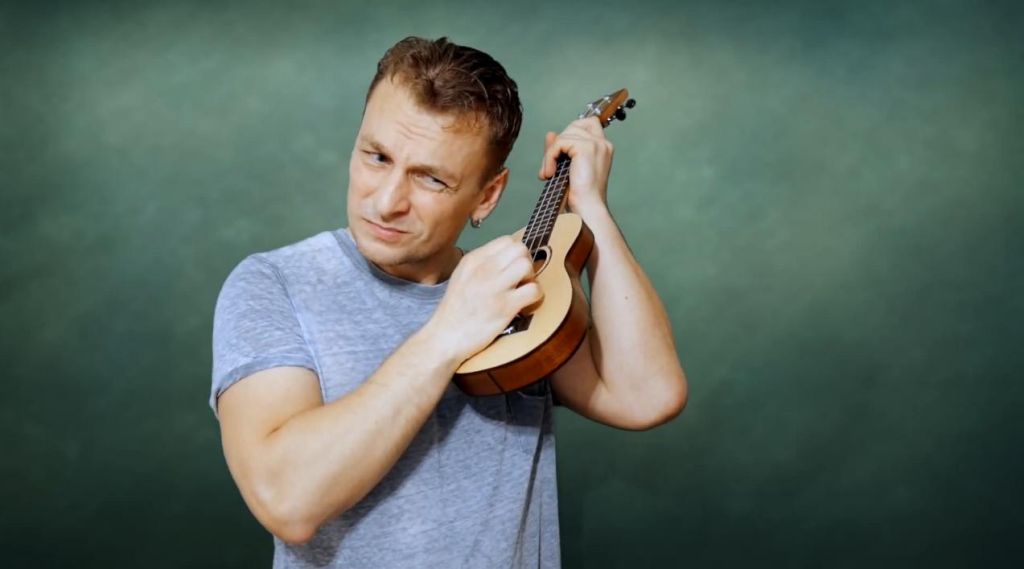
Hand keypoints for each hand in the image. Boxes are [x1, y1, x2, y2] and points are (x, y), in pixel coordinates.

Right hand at [427, 236, 542, 363]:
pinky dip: (536, 296)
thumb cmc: (455, 310)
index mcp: (473, 260)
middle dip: (526, 262)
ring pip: (527, 265)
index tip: (513, 268)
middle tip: (521, 279)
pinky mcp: (504, 307)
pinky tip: (526, 303)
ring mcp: (494, 287)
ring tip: (522, 290)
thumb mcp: (461, 276)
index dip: (516, 253)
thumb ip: (481, 264)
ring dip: (531, 277)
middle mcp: (483, 269)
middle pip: (520, 249)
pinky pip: (533, 290)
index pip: (506, 240)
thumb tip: (506, 258)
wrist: (445, 337)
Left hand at [538, 116, 613, 217]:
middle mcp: (603, 143)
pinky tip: (549, 174)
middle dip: (558, 144)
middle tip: (550, 167)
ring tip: (549, 174)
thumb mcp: (567, 168)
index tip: (560, 154)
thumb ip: (560, 149)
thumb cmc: (580, 195)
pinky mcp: (585, 147)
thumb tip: (550, 133)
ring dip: (550, 154)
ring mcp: (596, 144)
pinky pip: (559, 143)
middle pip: (573, 126)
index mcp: (603, 148)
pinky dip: (549, 157)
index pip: (588, 123)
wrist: (587, 208)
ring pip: (564, 135)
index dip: (571, 132)